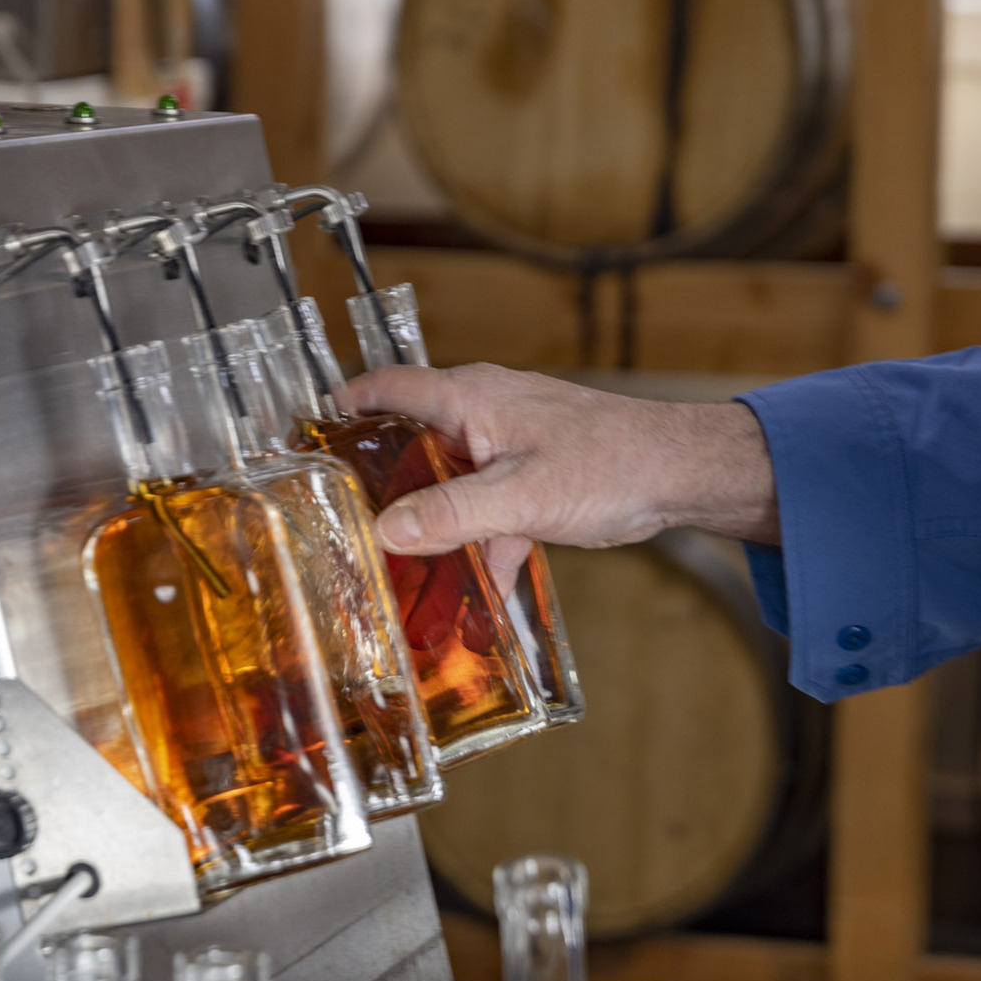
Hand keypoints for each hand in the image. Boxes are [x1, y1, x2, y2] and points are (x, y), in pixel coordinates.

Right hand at [337, 367, 779, 578]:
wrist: (676, 474)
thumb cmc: (611, 463)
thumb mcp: (522, 496)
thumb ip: (453, 514)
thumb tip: (389, 530)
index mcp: (471, 398)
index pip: (387, 388)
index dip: (342, 406)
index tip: (304, 433)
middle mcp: (482, 412)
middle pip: (411, 439)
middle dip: (379, 479)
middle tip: (340, 515)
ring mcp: (506, 444)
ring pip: (448, 481)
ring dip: (431, 522)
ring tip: (396, 567)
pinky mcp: (529, 477)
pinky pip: (486, 508)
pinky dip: (477, 544)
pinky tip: (473, 592)